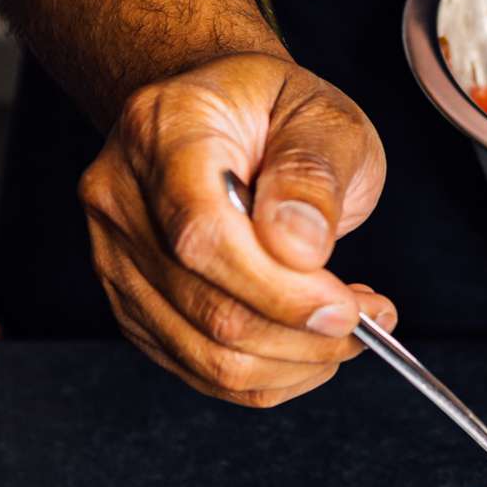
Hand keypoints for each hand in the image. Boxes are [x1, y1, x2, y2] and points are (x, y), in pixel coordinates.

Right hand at [79, 52, 394, 405]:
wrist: (226, 115)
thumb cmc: (278, 111)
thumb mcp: (323, 117)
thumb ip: (313, 175)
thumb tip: (300, 248)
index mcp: (164, 132)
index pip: (203, 236)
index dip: (280, 290)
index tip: (346, 307)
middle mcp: (120, 197)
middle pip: (208, 308)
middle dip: (306, 333)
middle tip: (370, 318)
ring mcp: (117, 257)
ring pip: (208, 355)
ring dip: (297, 361)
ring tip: (348, 328)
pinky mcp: (135, 306)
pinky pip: (205, 371)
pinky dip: (273, 376)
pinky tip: (311, 344)